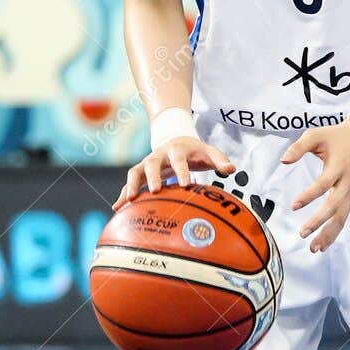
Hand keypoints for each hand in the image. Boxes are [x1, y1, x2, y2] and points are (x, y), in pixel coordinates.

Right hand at [115, 136, 234, 206]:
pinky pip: (130, 183)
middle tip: (155, 191)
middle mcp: (158, 155)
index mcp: (176, 150)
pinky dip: (123, 195)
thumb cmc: (195, 151)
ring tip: (129, 201)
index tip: (186, 184)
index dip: (182, 170)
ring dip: (131, 185)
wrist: (176, 140)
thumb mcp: (209, 152)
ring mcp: (147, 163)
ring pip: (135, 172)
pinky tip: (117, 209)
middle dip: (152, 177)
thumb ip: (220, 160)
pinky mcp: (140, 172)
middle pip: (152, 163)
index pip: (179, 159)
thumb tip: (232, 169)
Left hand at [282, 113, 349, 252]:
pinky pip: (342, 219)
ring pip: (341, 217)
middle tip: (302, 233)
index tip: (293, 205)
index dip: (309, 195)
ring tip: (313, 248)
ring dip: (328, 234)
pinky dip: (333, 233)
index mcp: (339, 166)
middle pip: (334, 205)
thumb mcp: (315, 135)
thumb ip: (298, 147)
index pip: (324, 184)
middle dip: (319, 221)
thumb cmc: (334, 137)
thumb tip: (283, 161)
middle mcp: (348, 182)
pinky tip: (322, 245)